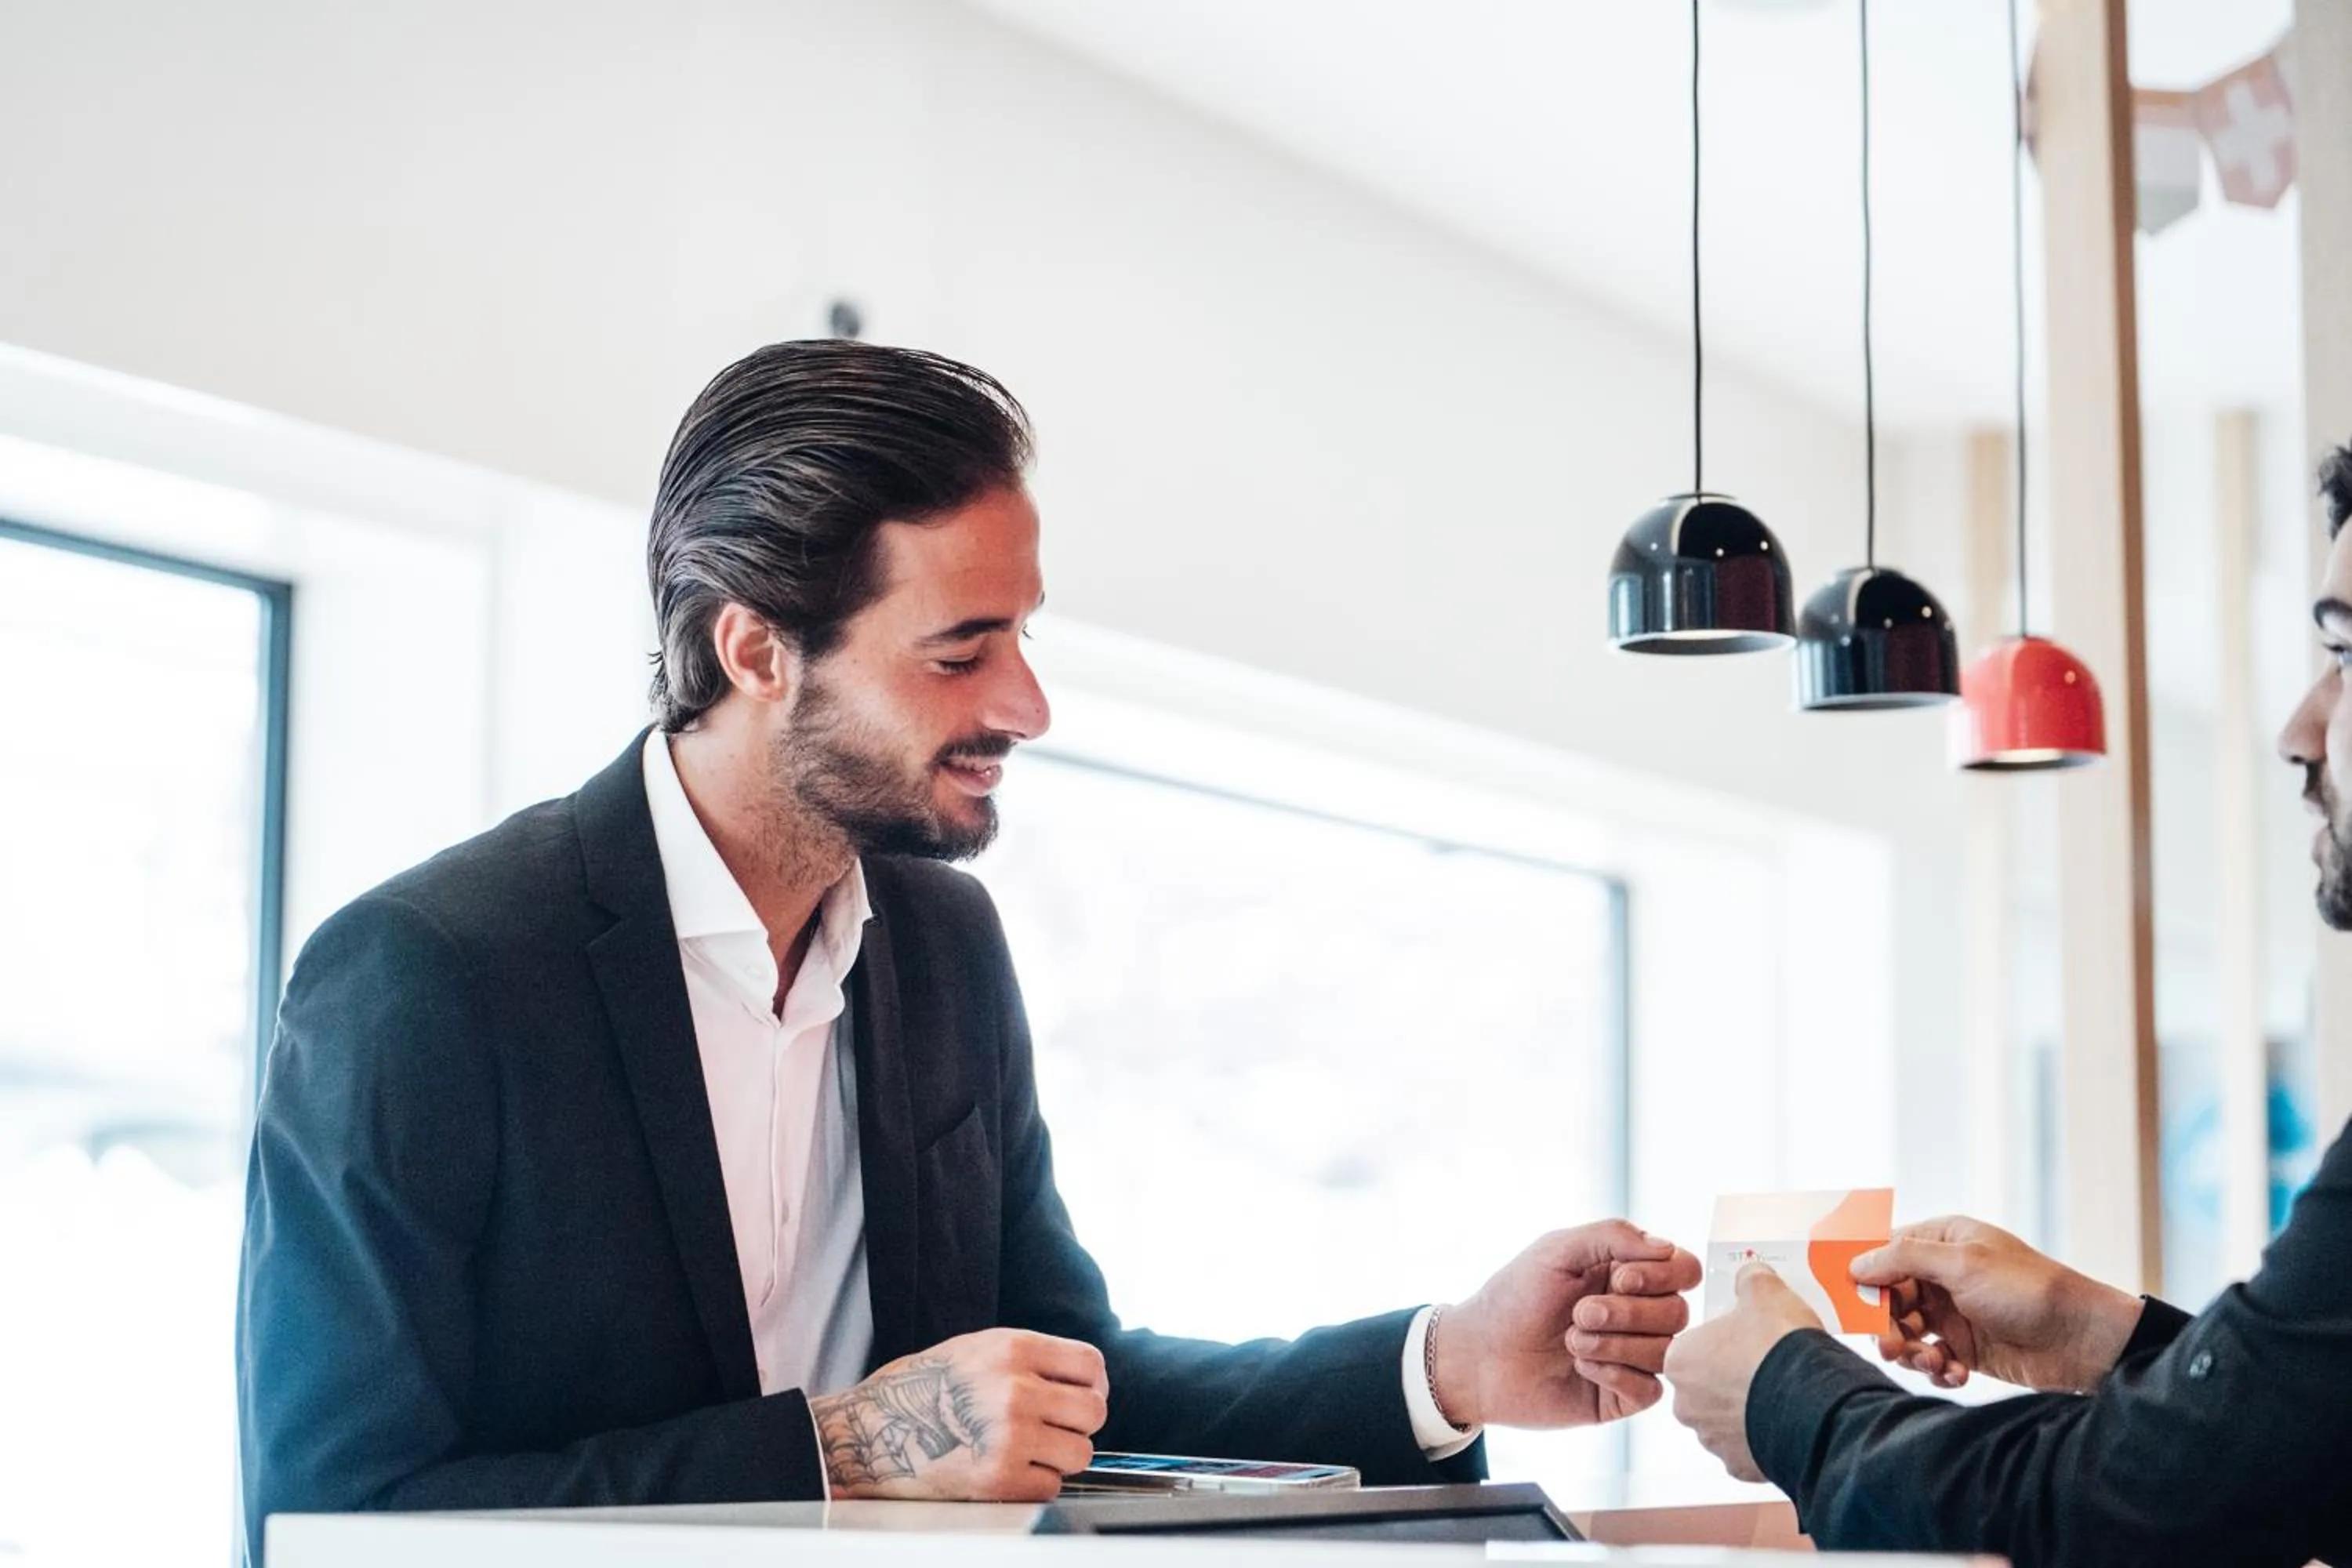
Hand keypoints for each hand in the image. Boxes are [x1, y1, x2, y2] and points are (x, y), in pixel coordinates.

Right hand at [809, 1328, 1107, 1500]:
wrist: (869, 1430)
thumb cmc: (920, 1389)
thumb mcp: (978, 1349)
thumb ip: (1030, 1360)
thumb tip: (1083, 1382)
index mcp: (1013, 1348)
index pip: (1091, 1365)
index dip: (1094, 1386)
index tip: (1081, 1398)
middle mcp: (1016, 1389)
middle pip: (1094, 1412)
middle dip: (1078, 1425)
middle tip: (1053, 1431)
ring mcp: (1009, 1435)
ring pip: (1080, 1453)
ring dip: (1060, 1458)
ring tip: (1027, 1452)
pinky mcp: (999, 1479)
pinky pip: (1051, 1486)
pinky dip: (1035, 1485)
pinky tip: (1007, 1472)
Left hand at [1433, 1220, 1701, 1429]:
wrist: (1480, 1356)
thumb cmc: (1514, 1298)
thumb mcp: (1557, 1250)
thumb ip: (1614, 1236)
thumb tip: (1669, 1249)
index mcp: (1627, 1274)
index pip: (1684, 1270)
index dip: (1664, 1276)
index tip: (1619, 1278)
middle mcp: (1636, 1315)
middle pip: (1678, 1313)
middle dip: (1628, 1313)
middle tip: (1580, 1313)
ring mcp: (1631, 1357)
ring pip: (1666, 1352)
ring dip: (1616, 1344)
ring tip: (1571, 1341)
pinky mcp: (1620, 1396)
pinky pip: (1651, 1391)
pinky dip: (1617, 1376)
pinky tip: (1582, 1368)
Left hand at [1663, 1262, 1823, 1482]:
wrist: (1812, 1403)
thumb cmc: (1779, 1345)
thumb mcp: (1765, 1291)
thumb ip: (1750, 1279)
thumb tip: (1750, 1274)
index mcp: (1680, 1360)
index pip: (1692, 1348)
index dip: (1722, 1341)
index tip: (1747, 1339)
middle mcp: (1686, 1405)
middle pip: (1706, 1385)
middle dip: (1731, 1377)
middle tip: (1765, 1365)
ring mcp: (1712, 1440)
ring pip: (1726, 1419)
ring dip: (1747, 1408)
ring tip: (1781, 1393)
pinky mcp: (1740, 1466)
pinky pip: (1748, 1448)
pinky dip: (1764, 1435)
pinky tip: (1786, 1419)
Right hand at [1850, 1215, 2142, 1391]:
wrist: (2083, 1341)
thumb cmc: (2028, 1290)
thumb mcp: (1963, 1264)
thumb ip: (1904, 1258)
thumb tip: (1856, 1263)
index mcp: (1943, 1241)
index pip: (1886, 1252)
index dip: (1864, 1276)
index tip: (1847, 1300)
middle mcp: (1944, 1275)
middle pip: (1889, 1297)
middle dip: (1887, 1323)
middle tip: (1892, 1345)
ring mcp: (1954, 1313)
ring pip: (1907, 1332)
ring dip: (1912, 1351)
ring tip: (1932, 1362)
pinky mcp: (1966, 1348)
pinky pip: (1932, 1358)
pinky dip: (1937, 1369)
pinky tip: (1956, 1373)